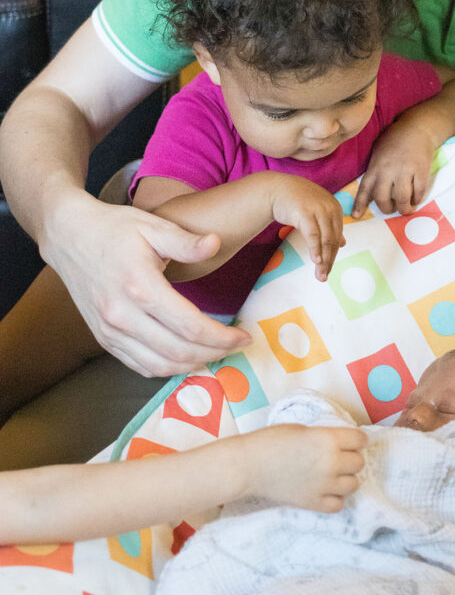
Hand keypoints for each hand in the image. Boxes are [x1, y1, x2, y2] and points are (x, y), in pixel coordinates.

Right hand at [45, 191, 251, 375]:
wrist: (69, 236)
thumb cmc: (114, 228)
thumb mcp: (153, 225)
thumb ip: (185, 241)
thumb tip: (215, 243)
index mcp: (139, 286)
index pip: (190, 326)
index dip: (222, 337)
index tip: (244, 335)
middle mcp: (122, 315)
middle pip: (178, 352)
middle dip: (215, 353)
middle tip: (237, 346)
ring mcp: (109, 330)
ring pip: (159, 366)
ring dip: (193, 365)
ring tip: (216, 353)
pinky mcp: (103, 338)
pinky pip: (139, 365)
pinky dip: (167, 368)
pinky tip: (186, 358)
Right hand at [244, 424, 366, 511]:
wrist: (250, 465)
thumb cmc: (272, 440)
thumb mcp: (303, 429)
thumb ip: (325, 436)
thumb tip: (341, 443)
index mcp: (328, 439)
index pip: (360, 440)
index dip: (356, 439)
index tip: (350, 440)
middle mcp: (331, 463)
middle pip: (358, 463)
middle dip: (350, 458)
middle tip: (337, 456)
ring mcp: (324, 486)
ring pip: (353, 485)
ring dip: (345, 478)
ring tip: (332, 474)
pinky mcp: (313, 503)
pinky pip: (339, 504)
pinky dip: (335, 498)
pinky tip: (325, 490)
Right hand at [270, 176, 344, 279]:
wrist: (276, 189)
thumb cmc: (296, 201)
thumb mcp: (317, 212)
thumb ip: (329, 226)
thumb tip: (343, 243)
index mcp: (335, 208)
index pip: (336, 235)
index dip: (333, 254)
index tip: (328, 268)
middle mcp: (330, 207)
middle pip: (332, 239)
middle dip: (329, 260)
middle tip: (324, 276)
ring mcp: (318, 209)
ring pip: (325, 239)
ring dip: (323, 259)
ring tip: (320, 274)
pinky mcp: (305, 212)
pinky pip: (312, 234)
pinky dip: (315, 249)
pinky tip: (315, 261)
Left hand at [352, 118, 435, 216]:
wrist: (416, 128)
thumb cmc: (394, 141)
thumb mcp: (378, 154)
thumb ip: (375, 171)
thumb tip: (372, 192)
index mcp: (375, 167)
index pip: (364, 189)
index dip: (359, 204)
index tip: (356, 216)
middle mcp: (387, 171)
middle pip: (383, 198)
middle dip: (387, 209)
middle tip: (392, 209)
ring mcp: (404, 171)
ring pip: (402, 198)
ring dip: (404, 208)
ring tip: (406, 209)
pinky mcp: (420, 171)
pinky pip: (418, 192)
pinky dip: (417, 199)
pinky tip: (416, 198)